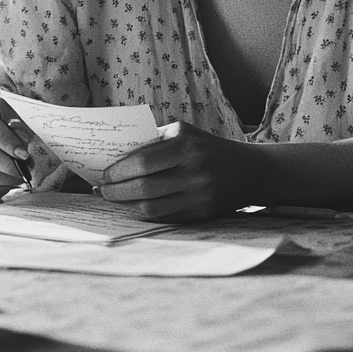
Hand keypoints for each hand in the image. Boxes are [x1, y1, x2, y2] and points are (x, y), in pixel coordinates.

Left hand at [96, 121, 253, 221]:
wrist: (250, 171)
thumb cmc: (207, 147)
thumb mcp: (184, 133)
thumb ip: (153, 142)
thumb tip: (116, 156)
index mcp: (187, 146)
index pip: (143, 162)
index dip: (119, 171)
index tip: (104, 174)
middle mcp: (194, 172)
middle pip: (144, 188)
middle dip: (116, 191)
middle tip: (102, 190)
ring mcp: (199, 197)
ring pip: (151, 208)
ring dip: (126, 205)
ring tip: (113, 198)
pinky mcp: (201, 215)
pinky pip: (164, 218)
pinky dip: (143, 213)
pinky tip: (133, 205)